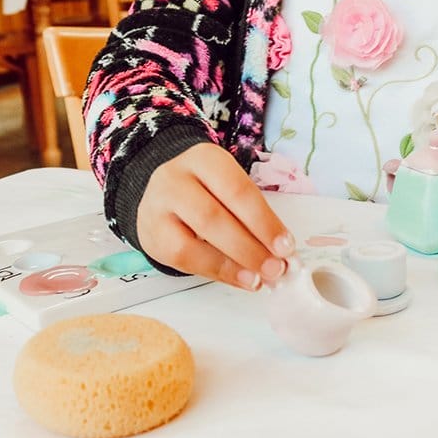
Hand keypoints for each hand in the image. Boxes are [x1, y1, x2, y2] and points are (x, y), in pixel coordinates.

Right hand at [136, 143, 294, 289]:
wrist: (161, 194)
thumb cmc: (206, 191)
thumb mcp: (227, 187)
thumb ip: (252, 215)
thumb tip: (281, 252)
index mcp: (205, 159)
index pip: (238, 190)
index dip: (264, 221)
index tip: (286, 246)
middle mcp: (176, 179)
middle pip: (215, 216)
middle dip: (251, 247)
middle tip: (276, 268)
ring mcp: (158, 207)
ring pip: (195, 240)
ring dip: (234, 263)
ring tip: (259, 278)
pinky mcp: (151, 236)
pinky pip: (184, 259)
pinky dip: (218, 272)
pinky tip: (239, 279)